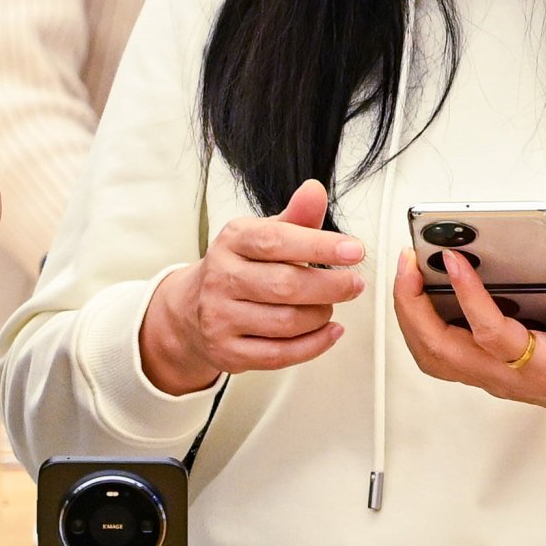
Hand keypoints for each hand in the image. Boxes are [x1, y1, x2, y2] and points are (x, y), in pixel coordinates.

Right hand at [138, 181, 359, 395]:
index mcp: (232, 241)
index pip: (277, 241)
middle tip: (354, 284)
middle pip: (285, 286)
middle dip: (330, 286)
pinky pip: (280, 354)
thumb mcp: (264, 235)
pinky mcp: (227, 351)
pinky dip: (314, 345)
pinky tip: (329, 332)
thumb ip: (296, 218)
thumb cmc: (239, 268)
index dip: (320, 246)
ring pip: (286, 322)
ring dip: (321, 316)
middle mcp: (221, 278)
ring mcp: (220, 317)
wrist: (191, 309)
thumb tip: (314, 191)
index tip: (354, 250)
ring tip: (330, 306)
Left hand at [392, 240, 545, 460]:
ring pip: (433, 355)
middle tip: (410, 261)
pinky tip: (426, 295)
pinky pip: (442, 354)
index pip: (489, 333)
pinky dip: (423, 325)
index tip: (454, 260)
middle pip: (439, 350)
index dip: (468, 294)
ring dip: (412, 315)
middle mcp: (505, 378)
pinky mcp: (488, 372)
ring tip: (410, 273)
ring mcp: (492, 378)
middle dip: (413, 304)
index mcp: (537, 368)